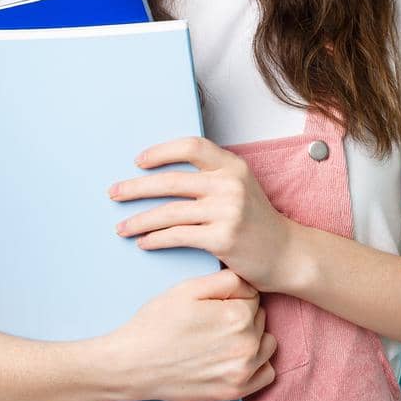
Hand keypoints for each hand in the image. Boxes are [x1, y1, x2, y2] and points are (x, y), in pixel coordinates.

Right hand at [106, 268, 276, 400]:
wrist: (133, 364)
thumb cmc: (157, 323)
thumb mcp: (188, 288)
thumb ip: (227, 280)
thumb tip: (250, 282)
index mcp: (238, 315)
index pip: (254, 296)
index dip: (233, 297)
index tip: (213, 305)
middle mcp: (246, 345)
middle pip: (260, 319)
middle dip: (242, 317)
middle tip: (212, 323)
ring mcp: (243, 371)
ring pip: (267, 344)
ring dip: (252, 339)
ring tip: (222, 340)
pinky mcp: (236, 392)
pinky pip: (267, 374)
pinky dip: (256, 365)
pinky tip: (233, 359)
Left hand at [109, 136, 300, 292]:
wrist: (287, 253)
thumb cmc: (257, 222)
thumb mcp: (240, 188)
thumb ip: (211, 177)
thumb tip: (162, 175)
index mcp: (233, 166)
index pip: (191, 146)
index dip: (161, 151)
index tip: (138, 162)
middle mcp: (230, 184)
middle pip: (171, 180)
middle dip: (136, 187)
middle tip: (113, 193)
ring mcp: (228, 211)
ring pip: (169, 212)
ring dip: (139, 220)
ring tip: (121, 227)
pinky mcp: (223, 238)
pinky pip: (178, 235)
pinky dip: (155, 239)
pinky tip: (143, 242)